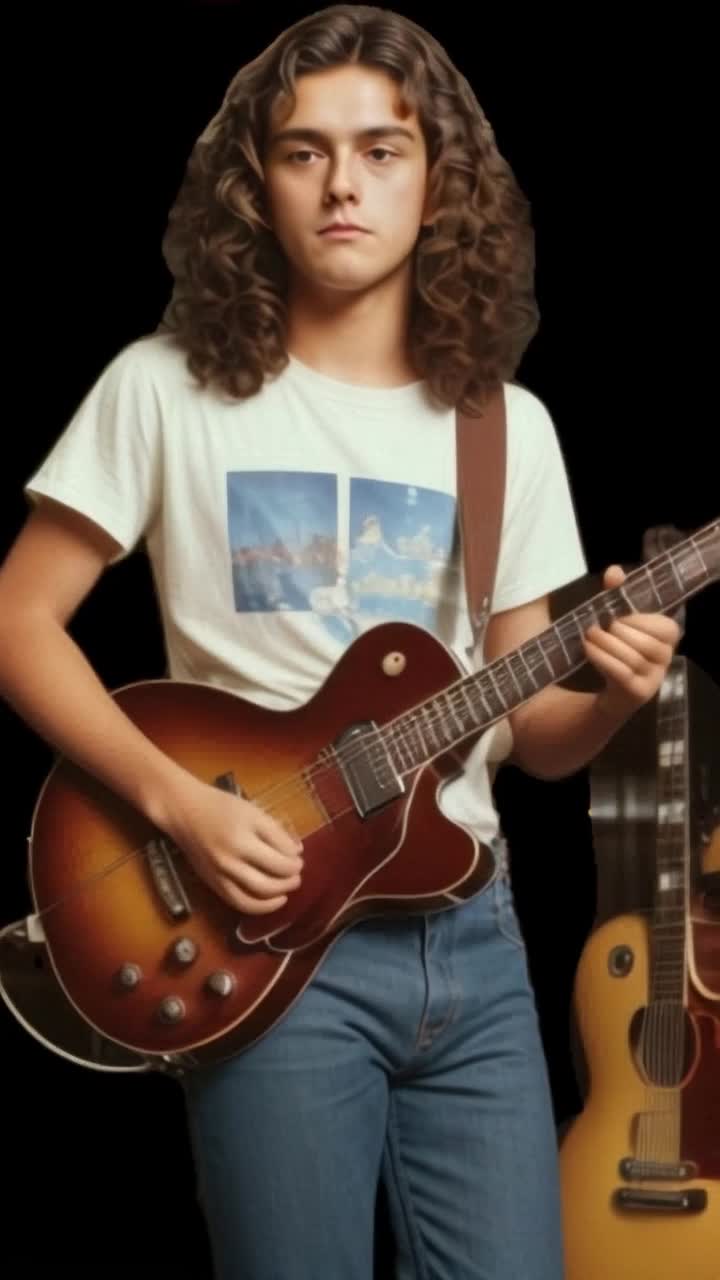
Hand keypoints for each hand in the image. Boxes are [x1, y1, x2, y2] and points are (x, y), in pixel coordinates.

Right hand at [162, 778, 303, 913]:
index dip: (295, 859)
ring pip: (257, 895)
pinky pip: (239, 903)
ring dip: (279, 894)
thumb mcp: (253, 811)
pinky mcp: (213, 883)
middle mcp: (232, 857)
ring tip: (288, 887)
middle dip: (291, 878)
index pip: (280, 854)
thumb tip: (297, 853)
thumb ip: (276, 832)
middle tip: (297, 874)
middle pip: (272, 877)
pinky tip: (273, 900)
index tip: (298, 857)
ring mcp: (221, 873)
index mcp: (244, 834)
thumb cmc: (221, 806)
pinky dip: (260, 906)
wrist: (184, 811)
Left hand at [582, 564, 681, 719]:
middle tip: (596, 625)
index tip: (618, 615)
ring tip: (588, 636)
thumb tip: (614, 571)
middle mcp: (664, 661)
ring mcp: (652, 681)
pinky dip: (602, 658)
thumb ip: (615, 594)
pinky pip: (622, 674)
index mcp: (665, 640)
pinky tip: (588, 649)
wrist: (600, 691)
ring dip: (607, 644)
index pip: (666, 628)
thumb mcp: (612, 619)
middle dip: (620, 631)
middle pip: (649, 644)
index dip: (642, 620)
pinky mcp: (635, 695)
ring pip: (634, 658)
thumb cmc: (610, 648)